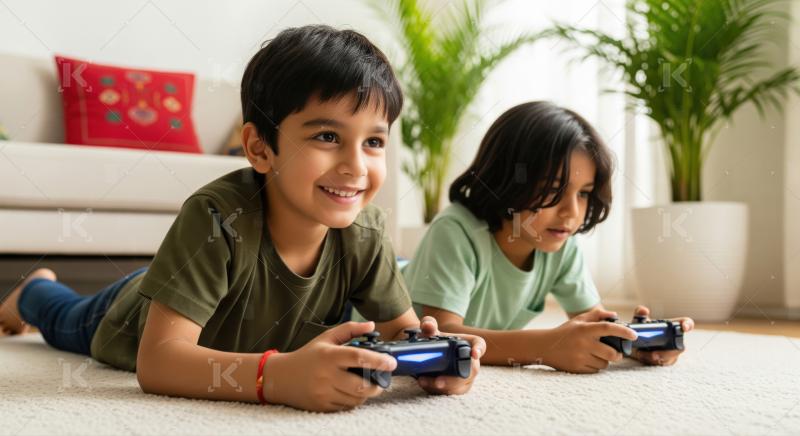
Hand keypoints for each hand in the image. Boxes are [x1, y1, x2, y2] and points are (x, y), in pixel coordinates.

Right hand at [262, 321, 395, 411]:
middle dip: (377, 384)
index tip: (392, 363)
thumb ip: (350, 329)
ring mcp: (324, 392)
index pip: (358, 358)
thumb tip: (371, 325)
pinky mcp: (322, 406)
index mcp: (329, 355)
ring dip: (366, 394)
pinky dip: (354, 401)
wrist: (281, 377)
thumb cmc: (308, 355)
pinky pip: (346, 406)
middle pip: (361, 385)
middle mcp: (327, 375)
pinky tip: (352, 392)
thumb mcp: (326, 337)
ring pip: (356, 398)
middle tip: (382, 379)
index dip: (379, 361)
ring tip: (366, 385)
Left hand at [415, 316, 484, 394]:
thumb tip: (428, 325)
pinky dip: (437, 391)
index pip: (480, 345)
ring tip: (424, 381)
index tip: (473, 353)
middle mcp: (471, 362)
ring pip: (460, 386)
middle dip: (456, 378)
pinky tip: (425, 384)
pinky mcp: (457, 388)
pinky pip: (451, 393)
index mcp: (469, 344)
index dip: (479, 349)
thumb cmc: (434, 340)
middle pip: (471, 372)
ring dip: (444, 387)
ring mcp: (466, 377)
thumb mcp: (430, 332)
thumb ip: (428, 325)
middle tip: (439, 380)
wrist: (429, 354)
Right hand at [543, 307, 636, 372]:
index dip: (623, 331)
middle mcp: (583, 343)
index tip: (634, 335)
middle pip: (611, 353)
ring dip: (604, 361)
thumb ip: (597, 315)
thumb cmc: (565, 332)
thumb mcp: (579, 320)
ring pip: (604, 364)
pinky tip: (588, 360)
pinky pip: (595, 371)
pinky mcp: (576, 368)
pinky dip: (595, 367)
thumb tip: (615, 316)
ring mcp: (579, 357)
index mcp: (584, 329)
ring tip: (596, 355)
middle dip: (617, 355)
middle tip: (617, 353)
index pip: (607, 328)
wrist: (544, 347)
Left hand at [631, 305, 693, 365]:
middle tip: (655, 354)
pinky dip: (651, 361)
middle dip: (669, 352)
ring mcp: (671, 352)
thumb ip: (640, 313)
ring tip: (645, 355)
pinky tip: (643, 356)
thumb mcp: (639, 321)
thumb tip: (644, 310)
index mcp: (672, 327)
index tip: (683, 327)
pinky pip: (662, 363)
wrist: (632, 343)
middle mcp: (675, 340)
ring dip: (658, 357)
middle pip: (680, 348)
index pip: (686, 324)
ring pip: (670, 358)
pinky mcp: (664, 360)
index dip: (688, 325)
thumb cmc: (641, 330)